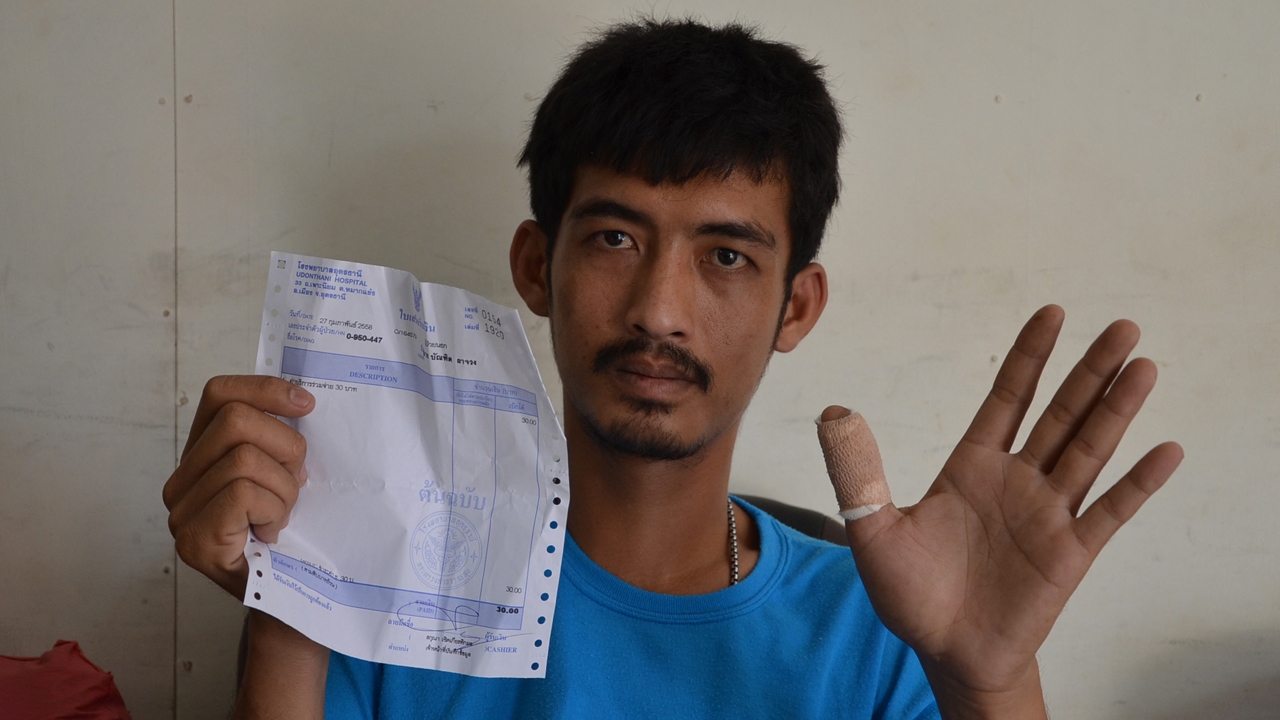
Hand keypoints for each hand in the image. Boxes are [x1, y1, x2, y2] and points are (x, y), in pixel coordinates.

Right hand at [163, 375, 313, 599]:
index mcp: (202, 456)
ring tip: (282, 515)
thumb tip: (302, 399)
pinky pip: (244, 493)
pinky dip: (273, 510)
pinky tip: (272, 532)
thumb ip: (278, 440)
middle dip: (285, 446)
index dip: (265, 390)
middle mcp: (181, 480)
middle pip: (237, 420)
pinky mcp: (193, 538)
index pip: (220, 394)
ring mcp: (181, 511)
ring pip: (244, 459)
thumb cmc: (289, 536)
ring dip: (283, 488)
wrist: (287, 602)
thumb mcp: (285, 475)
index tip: (307, 404)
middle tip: (296, 482)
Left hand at [827, 306, 1182, 708]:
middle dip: (1090, 370)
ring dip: (1118, 410)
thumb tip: (832, 413)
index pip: (1008, 399)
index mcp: (973, 467)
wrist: (947, 654)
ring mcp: (1048, 515)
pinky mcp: (1070, 554)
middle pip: (1061, 414)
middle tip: (1124, 326)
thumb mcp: (873, 531)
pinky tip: (1167, 449)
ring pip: (1089, 450)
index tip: (1053, 313)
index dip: (1029, 357)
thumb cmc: (911, 594)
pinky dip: (1138, 483)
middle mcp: (1017, 482)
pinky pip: (1110, 512)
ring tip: (1144, 366)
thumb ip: (858, 475)